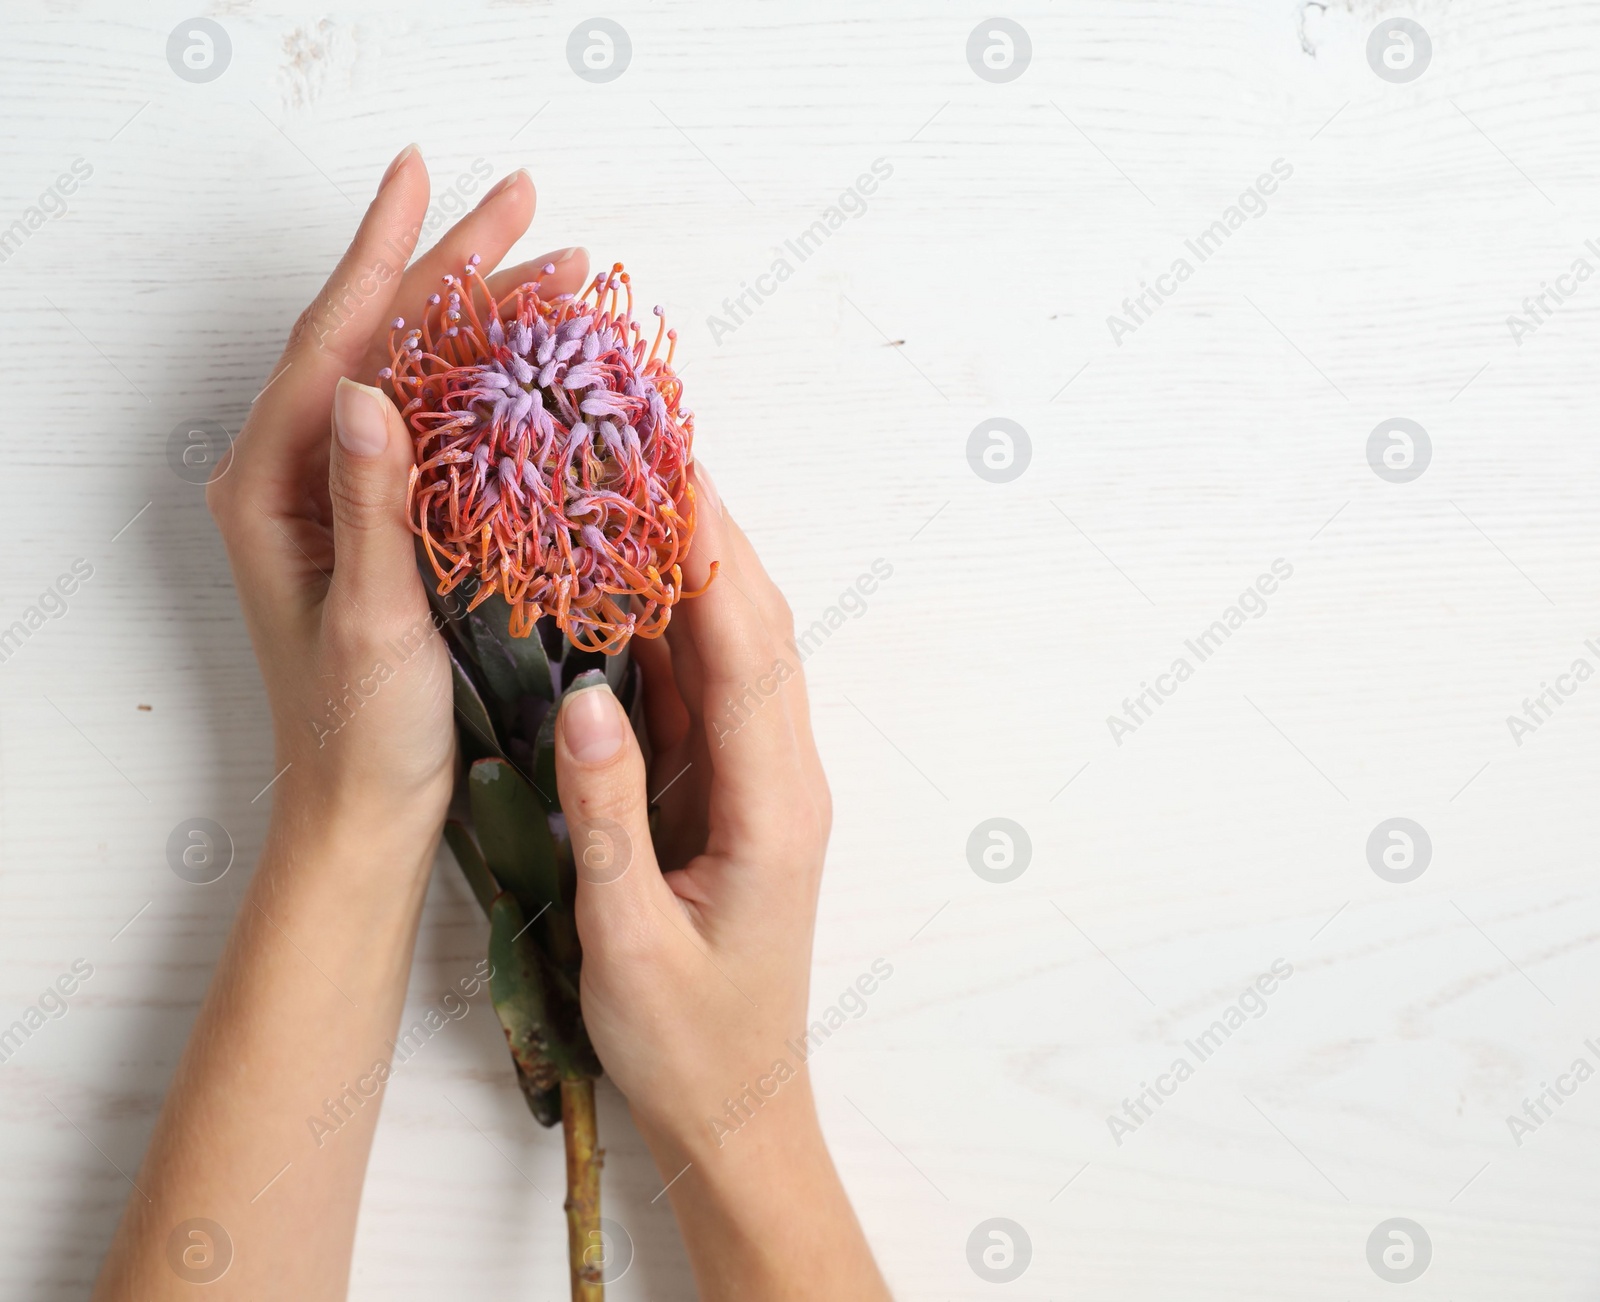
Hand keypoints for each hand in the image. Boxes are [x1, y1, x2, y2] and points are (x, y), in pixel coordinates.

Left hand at [206, 146, 592, 841]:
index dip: (386, 254)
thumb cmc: (360, 733)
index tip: (427, 177)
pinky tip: (535, 368)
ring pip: (416, 379)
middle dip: (456, 274)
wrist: (366, 813)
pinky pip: (438, 431)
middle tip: (529, 208)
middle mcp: (302, 476)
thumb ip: (371, 505)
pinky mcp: (388, 524)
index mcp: (272, 487)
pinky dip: (489, 388)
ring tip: (556, 278)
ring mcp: (347, 497)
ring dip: (484, 325)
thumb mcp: (371, 621)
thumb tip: (374, 388)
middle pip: (381, 342)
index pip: (335, 342)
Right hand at [554, 473, 889, 1298]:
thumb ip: (609, 818)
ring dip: (697, 566)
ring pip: (739, 646)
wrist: (739, 1107)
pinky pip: (710, 689)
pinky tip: (629, 589)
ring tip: (636, 485)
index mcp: (773, 808)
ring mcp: (764, 780)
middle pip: (757, 624)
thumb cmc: (690, 1043)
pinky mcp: (735, 792)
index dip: (710, 552)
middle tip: (650, 440)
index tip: (669, 465)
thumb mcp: (631, 943)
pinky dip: (678, 629)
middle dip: (710, 528)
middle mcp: (783, 776)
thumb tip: (584, 699)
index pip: (746, 651)